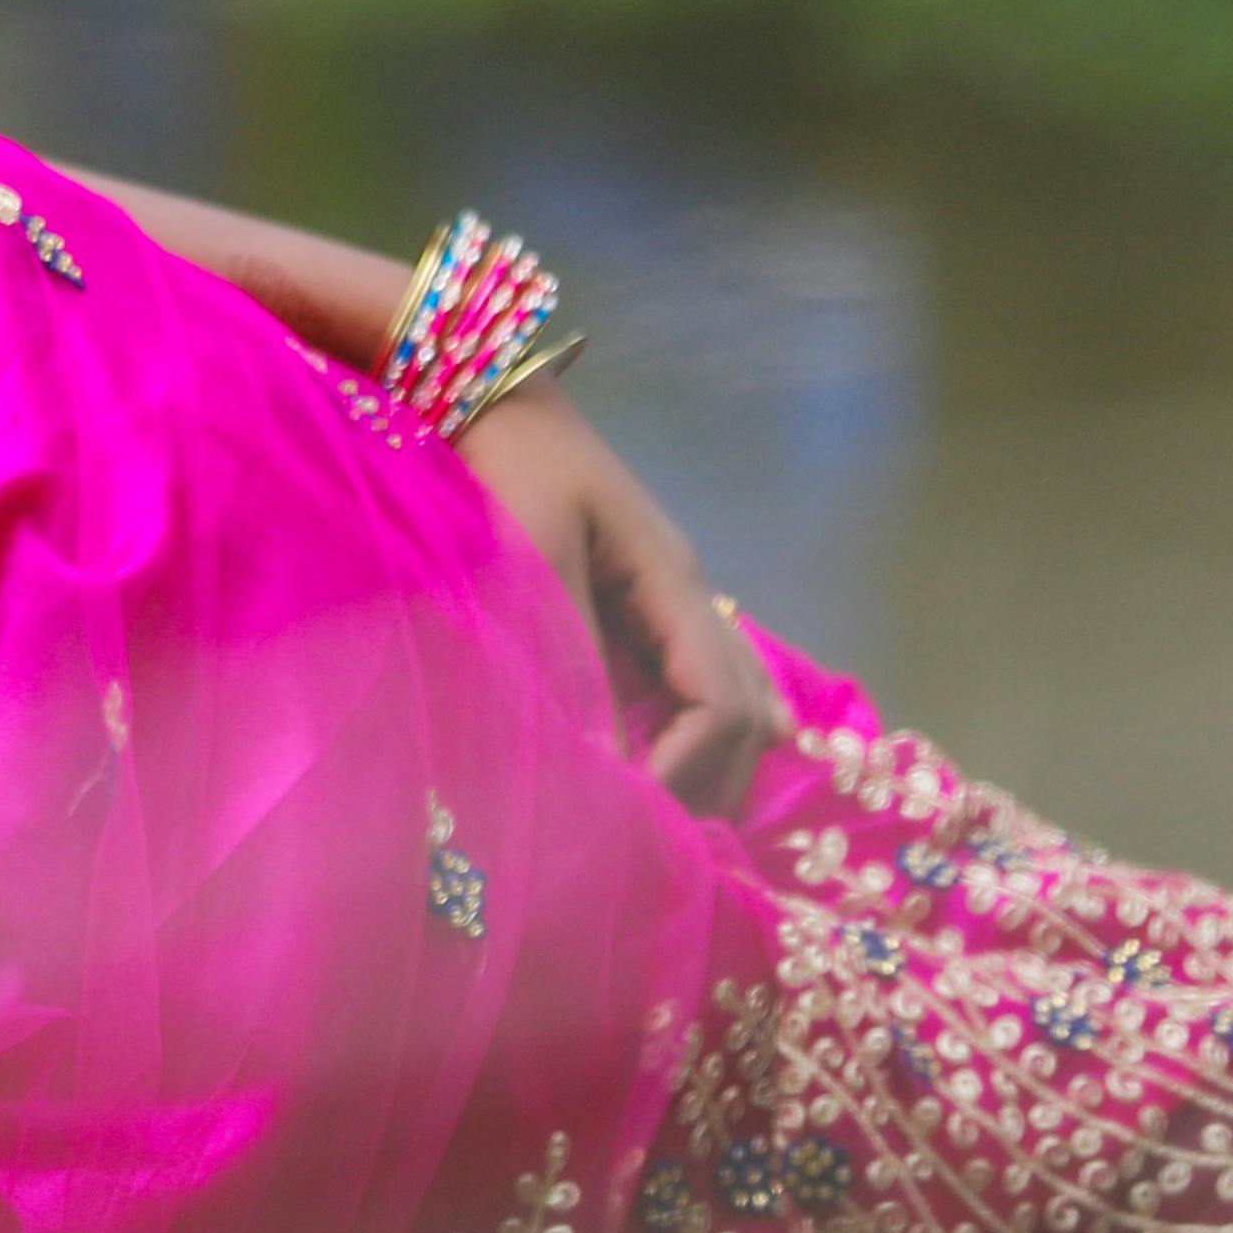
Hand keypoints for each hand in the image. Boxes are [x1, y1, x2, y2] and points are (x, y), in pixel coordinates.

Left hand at [462, 389, 782, 815]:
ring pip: (739, 700)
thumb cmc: (502, 466)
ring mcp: (672, 597)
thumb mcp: (531, 560)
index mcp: (672, 581)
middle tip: (651, 841)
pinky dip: (692, 737)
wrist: (482, 391)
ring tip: (660, 821)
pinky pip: (699, 683)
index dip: (688, 771)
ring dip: (710, 766)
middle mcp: (690, 593)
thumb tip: (602, 764)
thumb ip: (568, 656)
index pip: (722, 703)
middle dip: (710, 783)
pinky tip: (656, 771)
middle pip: (750, 712)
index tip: (637, 818)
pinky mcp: (640, 603)